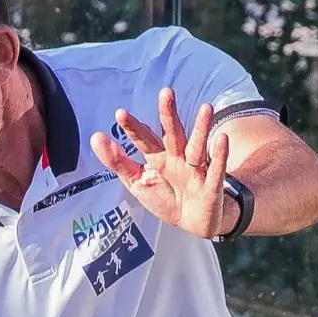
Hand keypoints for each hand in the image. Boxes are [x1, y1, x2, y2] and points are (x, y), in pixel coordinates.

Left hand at [91, 88, 232, 238]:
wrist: (193, 223)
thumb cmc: (166, 198)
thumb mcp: (137, 181)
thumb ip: (118, 161)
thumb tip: (96, 137)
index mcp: (158, 157)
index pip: (145, 140)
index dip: (133, 128)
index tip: (120, 114)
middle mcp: (177, 159)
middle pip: (173, 134)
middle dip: (169, 115)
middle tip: (166, 93)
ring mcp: (196, 170)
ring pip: (198, 146)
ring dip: (201, 128)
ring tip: (206, 108)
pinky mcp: (211, 185)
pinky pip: (216, 170)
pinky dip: (220, 156)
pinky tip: (222, 139)